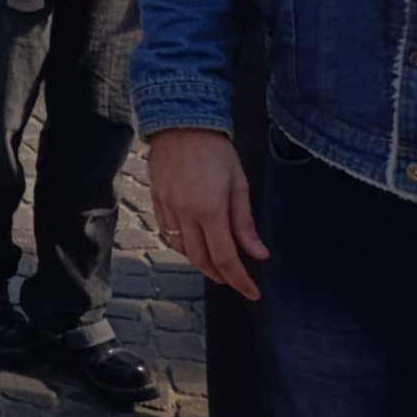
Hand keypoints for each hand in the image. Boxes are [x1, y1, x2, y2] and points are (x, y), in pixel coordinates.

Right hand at [149, 128, 267, 298]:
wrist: (181, 124)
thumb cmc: (215, 151)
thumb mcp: (239, 185)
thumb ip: (245, 223)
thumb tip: (259, 254)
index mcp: (210, 211)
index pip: (226, 258)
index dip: (240, 281)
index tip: (252, 292)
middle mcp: (185, 214)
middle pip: (201, 260)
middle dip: (220, 276)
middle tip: (236, 281)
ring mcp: (167, 208)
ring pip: (182, 249)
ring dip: (200, 262)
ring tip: (217, 263)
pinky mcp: (156, 200)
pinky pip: (167, 232)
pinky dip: (182, 245)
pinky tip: (194, 243)